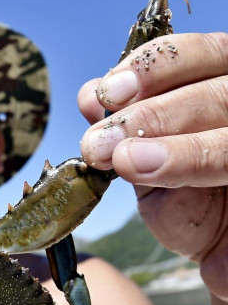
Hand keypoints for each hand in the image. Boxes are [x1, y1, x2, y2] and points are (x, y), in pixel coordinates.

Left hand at [79, 32, 227, 300]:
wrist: (223, 250)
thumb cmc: (190, 201)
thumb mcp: (149, 162)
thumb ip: (127, 130)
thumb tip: (90, 97)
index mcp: (221, 83)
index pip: (199, 54)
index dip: (153, 67)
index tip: (105, 93)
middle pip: (214, 87)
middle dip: (149, 113)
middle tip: (100, 142)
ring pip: (227, 116)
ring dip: (172, 137)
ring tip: (125, 160)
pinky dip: (191, 160)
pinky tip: (148, 171)